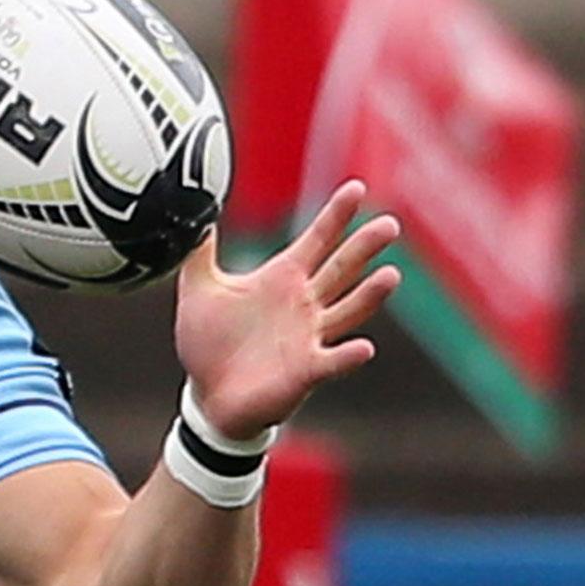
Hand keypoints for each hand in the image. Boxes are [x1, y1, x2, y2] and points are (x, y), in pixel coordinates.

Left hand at [172, 180, 401, 440]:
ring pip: (348, 310)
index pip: (317, 239)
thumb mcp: (198, 290)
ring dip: (369, 295)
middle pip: (342, 268)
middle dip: (365, 246)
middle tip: (389, 224)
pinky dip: (348, 355)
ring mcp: (309, 337)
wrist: (207, 397)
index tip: (357, 187)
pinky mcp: (306, 371)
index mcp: (282, 279)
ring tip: (391, 275)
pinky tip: (364, 347)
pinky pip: (332, 361)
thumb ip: (199, 253)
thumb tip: (193, 214)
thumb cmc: (208, 344)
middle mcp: (304, 304)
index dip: (336, 215)